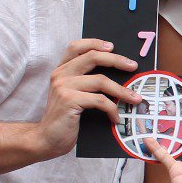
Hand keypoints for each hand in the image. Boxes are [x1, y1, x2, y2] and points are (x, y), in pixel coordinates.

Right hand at [30, 39, 140, 160]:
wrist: (46, 139)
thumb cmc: (64, 119)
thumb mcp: (71, 95)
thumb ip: (85, 82)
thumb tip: (117, 76)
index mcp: (61, 70)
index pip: (76, 47)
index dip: (94, 43)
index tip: (112, 46)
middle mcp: (60, 74)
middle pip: (93, 57)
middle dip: (116, 60)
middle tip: (133, 66)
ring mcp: (64, 87)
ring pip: (101, 81)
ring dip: (122, 90)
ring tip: (135, 99)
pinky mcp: (69, 100)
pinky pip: (99, 101)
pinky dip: (112, 109)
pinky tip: (116, 118)